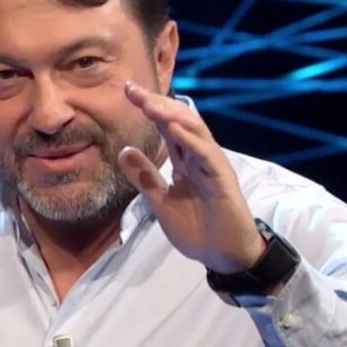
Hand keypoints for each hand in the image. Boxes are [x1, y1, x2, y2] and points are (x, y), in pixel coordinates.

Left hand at [118, 81, 265, 273]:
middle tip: (133, 90)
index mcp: (184, 161)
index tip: (128, 91)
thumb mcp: (160, 202)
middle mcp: (199, 157)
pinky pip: (207, 155)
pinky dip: (190, 141)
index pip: (165, 127)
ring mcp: (212, 166)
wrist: (222, 256)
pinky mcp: (223, 179)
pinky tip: (174, 129)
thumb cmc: (197, 229)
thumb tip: (123, 151)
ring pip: (194, 131)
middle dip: (156, 104)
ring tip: (149, 104)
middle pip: (178, 121)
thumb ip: (145, 177)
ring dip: (171, 116)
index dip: (149, 108)